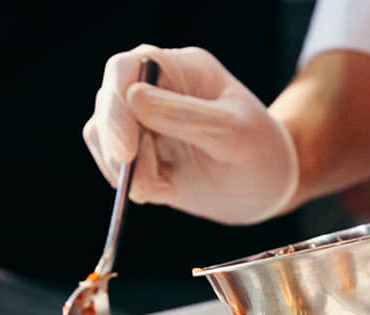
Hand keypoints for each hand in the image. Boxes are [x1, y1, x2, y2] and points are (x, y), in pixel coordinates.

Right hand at [83, 44, 297, 223]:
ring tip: (159, 188)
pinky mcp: (139, 155)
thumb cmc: (260, 153)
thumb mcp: (232, 134)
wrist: (266, 189)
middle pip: (107, 104)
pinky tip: (163, 190)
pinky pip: (114, 166)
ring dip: (123, 170)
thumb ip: (185, 116)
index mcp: (180, 69)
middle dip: (118, 146)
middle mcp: (155, 90)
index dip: (116, 105)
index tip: (125, 148)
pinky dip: (130, 184)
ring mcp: (143, 123)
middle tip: (143, 183)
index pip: (126, 69)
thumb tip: (132, 98)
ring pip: (103, 137)